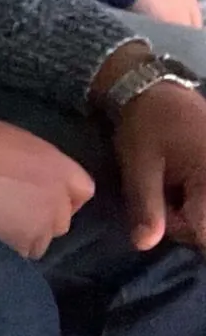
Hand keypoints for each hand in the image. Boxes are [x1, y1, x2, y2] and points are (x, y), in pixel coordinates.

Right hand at [0, 112, 92, 259]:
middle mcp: (58, 198)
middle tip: (18, 209)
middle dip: (45, 216)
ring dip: (29, 233)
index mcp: (60, 168)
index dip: (65, 195)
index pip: (83, 190)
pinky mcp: (21, 239)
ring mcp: (42, 222)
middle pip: (63, 219)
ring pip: (44, 239)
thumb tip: (29, 173)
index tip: (45, 194)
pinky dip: (11, 244)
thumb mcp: (19, 141)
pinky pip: (24, 250)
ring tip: (3, 223)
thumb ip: (37, 163)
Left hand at [109, 67, 205, 251]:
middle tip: (164, 191)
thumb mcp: (139, 165)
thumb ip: (146, 207)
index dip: (183, 230)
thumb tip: (145, 246)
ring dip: (193, 208)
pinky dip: (195, 196)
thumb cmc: (147, 125)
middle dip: (185, 218)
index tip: (164, 212)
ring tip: (174, 182)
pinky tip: (184, 181)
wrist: (158, 89)